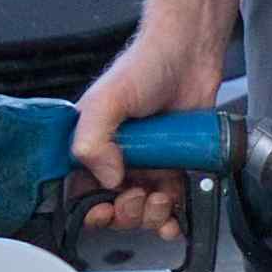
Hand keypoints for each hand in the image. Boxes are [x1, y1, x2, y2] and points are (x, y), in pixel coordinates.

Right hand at [72, 24, 228, 235]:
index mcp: (91, 144)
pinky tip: (176, 217)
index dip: (89, 210)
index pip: (79, 192)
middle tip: (136, 195)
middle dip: (125, 212)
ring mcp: (147, 164)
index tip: (102, 210)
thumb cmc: (145, 65)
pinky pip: (172, 204)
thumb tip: (107, 178)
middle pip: (113, 208)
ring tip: (160, 198)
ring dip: (151, 216)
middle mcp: (116, 157)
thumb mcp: (107, 100)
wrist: (192, 54)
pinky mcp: (175, 166)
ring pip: (143, 211)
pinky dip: (174, 217)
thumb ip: (93, 139)